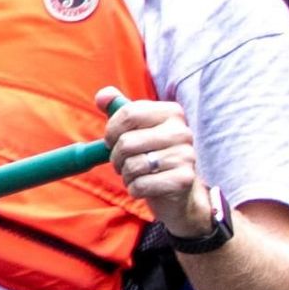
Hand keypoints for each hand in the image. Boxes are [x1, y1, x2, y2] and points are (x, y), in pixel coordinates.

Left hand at [98, 86, 218, 236]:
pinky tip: (144, 187)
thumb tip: (102, 96)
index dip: (111, 130)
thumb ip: (120, 109)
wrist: (178, 193)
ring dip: (126, 175)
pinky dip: (134, 189)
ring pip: (132, 165)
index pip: (129, 112)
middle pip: (127, 141)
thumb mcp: (137, 129)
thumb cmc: (153, 156)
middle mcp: (182, 131)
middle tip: (123, 163)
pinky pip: (141, 185)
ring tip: (135, 175)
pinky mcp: (183, 179)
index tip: (111, 141)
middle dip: (116, 157)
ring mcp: (186, 155)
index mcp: (171, 112)